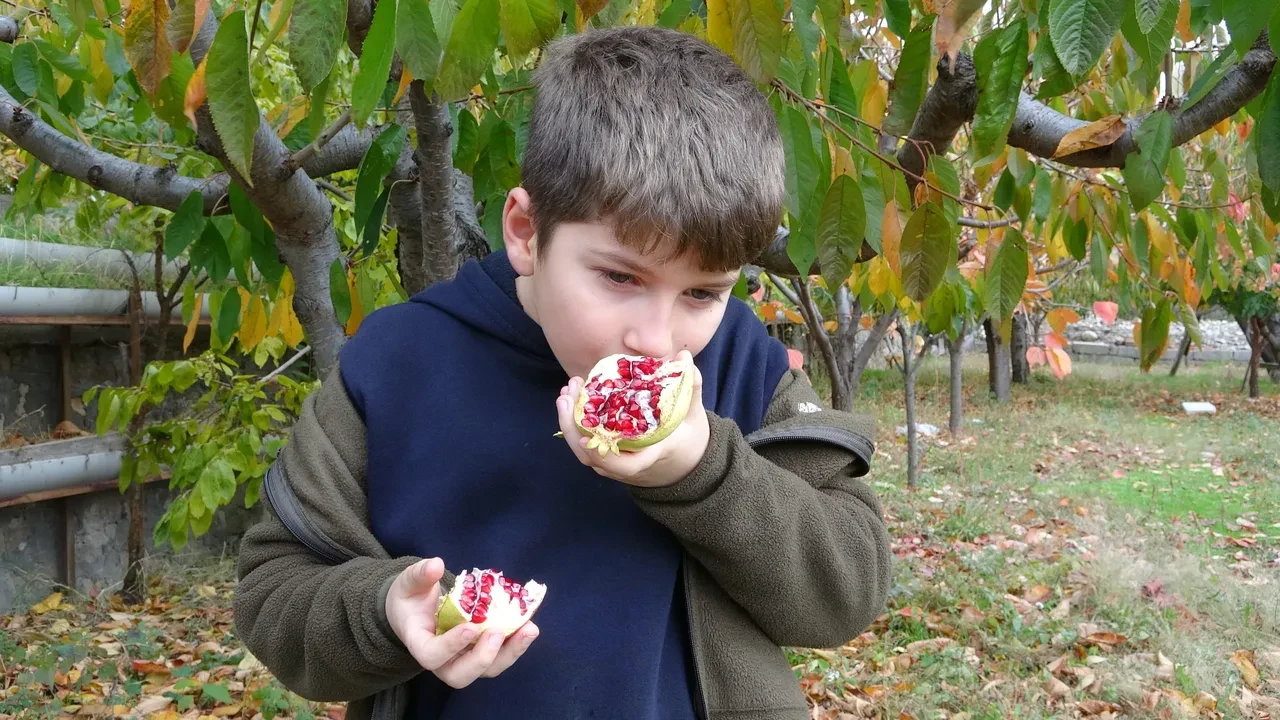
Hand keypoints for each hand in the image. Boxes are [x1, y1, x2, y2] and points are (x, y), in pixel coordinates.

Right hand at [384, 558, 538, 687]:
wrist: (415, 610)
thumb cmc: (410, 598)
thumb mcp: (409, 583)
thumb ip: (420, 575)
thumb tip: (436, 565)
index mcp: (419, 643)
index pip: (431, 656)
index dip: (451, 646)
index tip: (470, 627)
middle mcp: (441, 660)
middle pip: (460, 676)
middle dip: (483, 658)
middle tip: (498, 632)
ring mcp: (462, 659)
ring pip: (486, 670)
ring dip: (510, 653)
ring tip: (529, 630)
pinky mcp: (480, 652)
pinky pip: (499, 656)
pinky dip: (516, 644)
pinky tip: (529, 626)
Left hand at [555, 350, 709, 487]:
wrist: (682, 464)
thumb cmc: (688, 438)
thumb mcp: (692, 414)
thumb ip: (691, 386)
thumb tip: (684, 357)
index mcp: (651, 455)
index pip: (626, 465)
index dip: (604, 457)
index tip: (586, 439)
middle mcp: (628, 465)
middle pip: (592, 458)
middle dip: (573, 428)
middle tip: (566, 397)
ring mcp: (614, 463)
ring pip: (584, 452)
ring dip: (569, 423)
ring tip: (566, 392)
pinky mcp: (606, 456)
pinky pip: (585, 445)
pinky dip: (575, 423)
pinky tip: (571, 398)